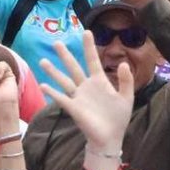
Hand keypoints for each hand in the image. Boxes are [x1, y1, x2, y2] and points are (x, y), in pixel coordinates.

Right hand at [38, 31, 132, 152]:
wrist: (110, 137)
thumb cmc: (118, 118)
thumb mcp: (126, 98)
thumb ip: (125, 81)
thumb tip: (123, 63)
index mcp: (99, 82)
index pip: (92, 61)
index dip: (89, 47)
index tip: (86, 32)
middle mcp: (86, 86)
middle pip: (73, 67)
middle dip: (65, 55)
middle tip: (56, 42)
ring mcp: (77, 96)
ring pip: (63, 80)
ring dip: (53, 71)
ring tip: (43, 61)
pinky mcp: (73, 108)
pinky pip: (60, 98)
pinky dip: (52, 92)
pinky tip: (43, 85)